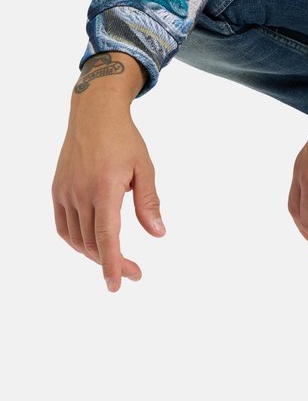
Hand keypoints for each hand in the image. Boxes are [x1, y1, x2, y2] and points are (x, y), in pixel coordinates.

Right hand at [51, 53, 165, 290]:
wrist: (94, 115)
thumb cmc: (124, 139)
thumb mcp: (144, 167)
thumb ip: (149, 202)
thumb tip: (158, 233)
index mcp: (105, 187)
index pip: (106, 236)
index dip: (113, 264)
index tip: (118, 285)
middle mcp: (80, 192)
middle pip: (92, 242)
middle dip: (112, 263)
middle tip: (134, 272)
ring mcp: (65, 192)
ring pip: (77, 238)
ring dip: (95, 254)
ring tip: (115, 259)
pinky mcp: (57, 190)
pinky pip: (64, 226)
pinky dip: (77, 241)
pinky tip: (91, 245)